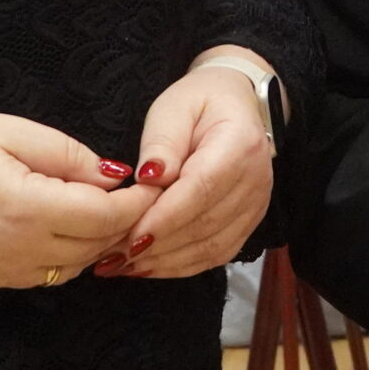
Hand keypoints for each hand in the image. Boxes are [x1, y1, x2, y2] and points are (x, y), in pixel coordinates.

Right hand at [0, 112, 148, 286]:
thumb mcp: (12, 133)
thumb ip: (70, 157)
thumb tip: (116, 177)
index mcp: (30, 210)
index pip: (108, 217)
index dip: (139, 201)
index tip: (156, 180)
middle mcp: (23, 251)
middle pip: (100, 245)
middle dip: (126, 221)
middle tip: (142, 191)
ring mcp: (9, 272)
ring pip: (80, 265)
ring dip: (100, 239)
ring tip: (107, 204)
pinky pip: (53, 273)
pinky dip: (72, 252)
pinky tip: (70, 223)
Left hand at [112, 51, 276, 278]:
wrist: (235, 106)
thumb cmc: (200, 103)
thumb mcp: (173, 108)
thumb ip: (162, 143)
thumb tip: (148, 178)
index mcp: (240, 144)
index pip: (201, 189)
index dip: (165, 217)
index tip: (128, 237)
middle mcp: (256, 181)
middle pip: (205, 224)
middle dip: (157, 246)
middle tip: (112, 256)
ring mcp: (256, 206)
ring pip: (210, 248)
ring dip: (164, 262)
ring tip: (121, 265)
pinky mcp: (248, 224)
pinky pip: (215, 255)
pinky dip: (180, 266)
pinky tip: (148, 266)